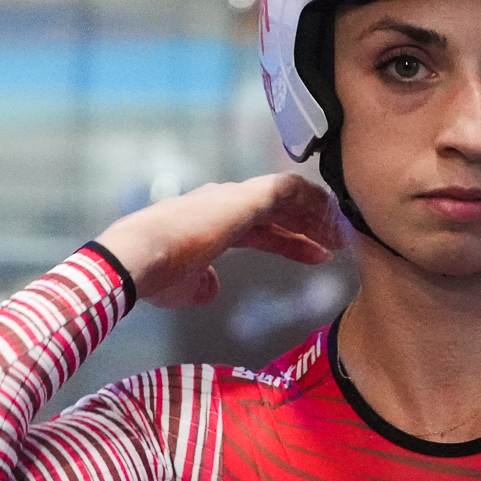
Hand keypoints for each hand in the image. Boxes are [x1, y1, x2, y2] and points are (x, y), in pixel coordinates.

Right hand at [95, 173, 349, 307]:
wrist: (139, 257)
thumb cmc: (153, 274)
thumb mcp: (183, 286)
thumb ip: (200, 284)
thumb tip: (212, 289)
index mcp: (208, 222)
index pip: (260, 228)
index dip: (290, 242)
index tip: (316, 256)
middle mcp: (222, 203)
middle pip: (278, 211)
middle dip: (309, 226)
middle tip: (337, 243)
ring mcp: (234, 197)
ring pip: (288, 195)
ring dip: (316, 214)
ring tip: (341, 234)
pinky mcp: (246, 197)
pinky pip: (291, 190)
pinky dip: (314, 202)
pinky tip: (331, 220)